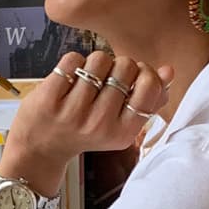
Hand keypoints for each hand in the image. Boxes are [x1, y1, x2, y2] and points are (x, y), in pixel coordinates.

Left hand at [2, 52, 171, 196]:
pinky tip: (68, 78)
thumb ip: (149, 99)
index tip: (132, 78)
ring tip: (87, 79)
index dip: (143, 72)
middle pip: (126, 66)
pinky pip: (73, 59)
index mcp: (123, 133)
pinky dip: (72, 62)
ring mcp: (74, 112)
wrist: (40, 149)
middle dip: (117, 66)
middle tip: (105, 81)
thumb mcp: (120, 124)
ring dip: (94, 63)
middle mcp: (100, 125)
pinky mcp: (50, 98)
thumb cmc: (85, 131)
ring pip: (100, 60)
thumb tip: (169, 71)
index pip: (149, 86)